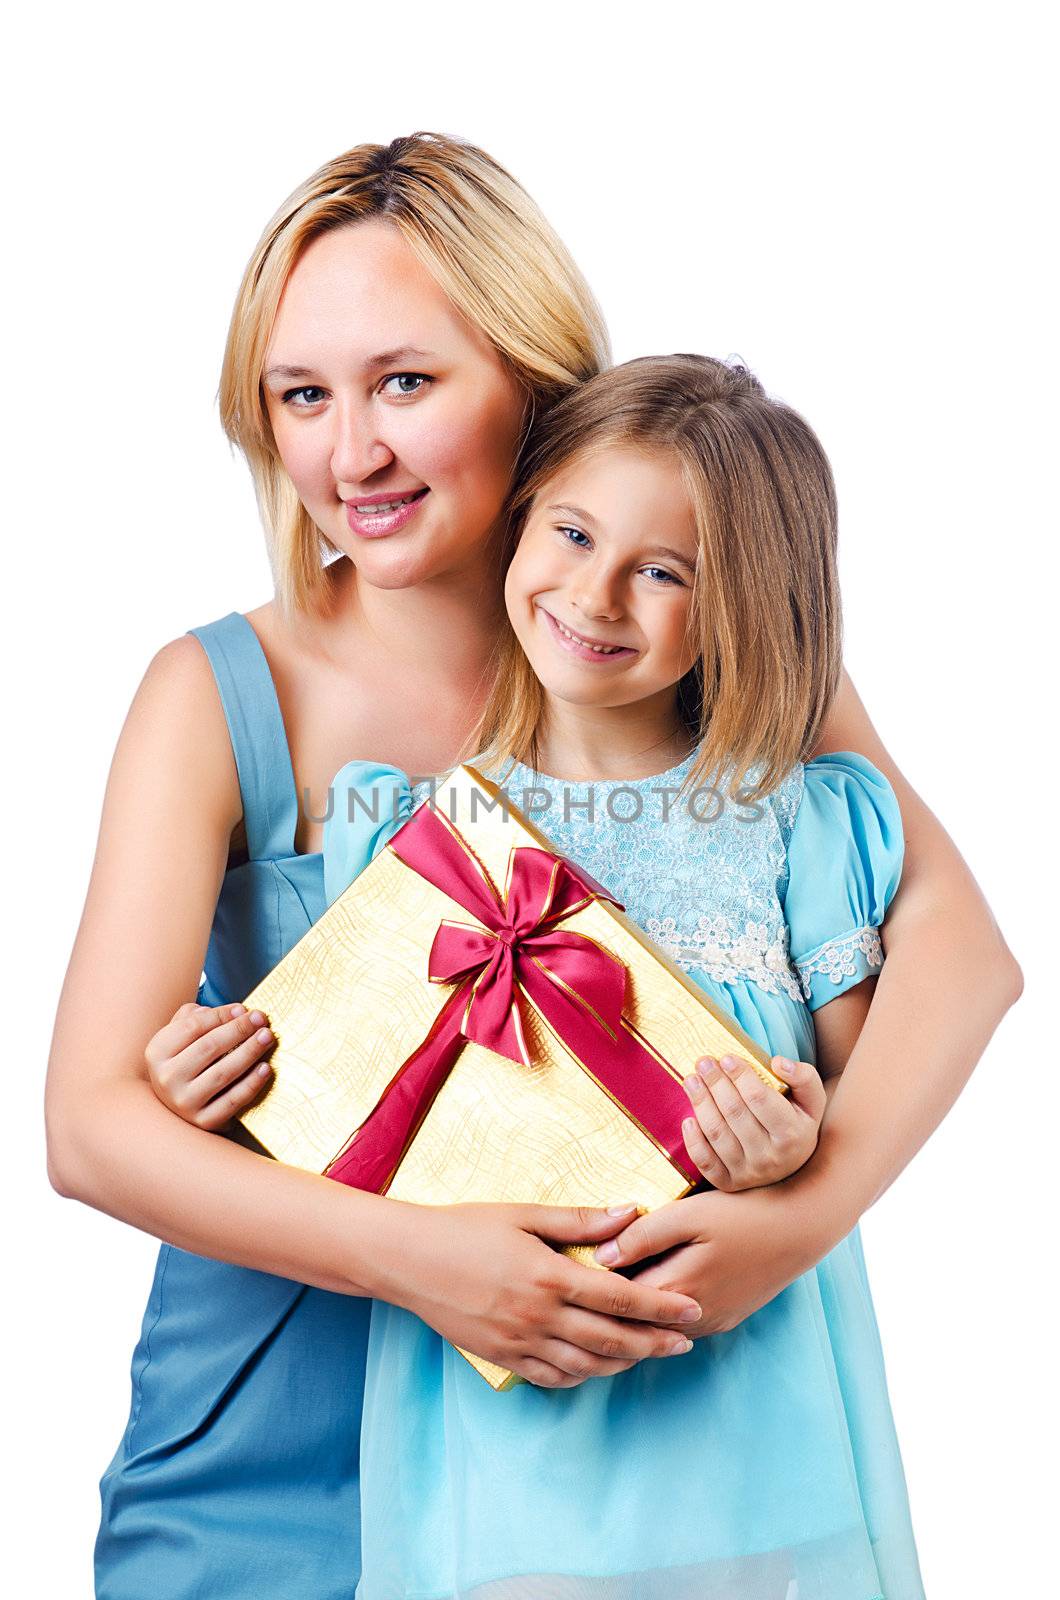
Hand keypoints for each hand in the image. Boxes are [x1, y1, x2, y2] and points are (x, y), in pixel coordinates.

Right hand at [144, 1002, 275, 1129]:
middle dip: (240, 1029)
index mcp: (156, 1052)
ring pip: (223, 1073)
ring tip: (267, 1037)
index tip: (244, 1009)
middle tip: (262, 1019)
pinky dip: (251, 1083)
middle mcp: (166, 1078)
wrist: (177, 1110)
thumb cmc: (185, 1063)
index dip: (221, 1015)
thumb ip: (196, 1017)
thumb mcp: (179, 1038)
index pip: (192, 1026)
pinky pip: (233, 1100)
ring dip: (249, 1052)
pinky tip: (266, 1068)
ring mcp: (184, 1102)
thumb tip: (234, 1011)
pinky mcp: (204, 1121)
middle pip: (209, 1047)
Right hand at [379, 1200, 704, 1388]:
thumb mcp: (524, 1214)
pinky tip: (596, 1367)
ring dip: (622, 1363)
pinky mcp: (502, 1358)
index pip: (620, 1298)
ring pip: (585, 1365)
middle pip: (611, 1340)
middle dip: (654, 1343)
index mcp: (549, 1275)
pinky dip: (580, 1376)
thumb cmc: (466, 1227)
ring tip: (647, 1355)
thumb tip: (631, 1212)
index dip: (661, 1307)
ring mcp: (519, 1342)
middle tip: (686, 1343)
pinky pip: (551, 1377)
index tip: (692, 1310)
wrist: (408, 1259)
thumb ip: (580, 1220)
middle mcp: (538, 1315)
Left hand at [594, 1185, 830, 1338]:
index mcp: (676, 1292)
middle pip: (631, 1326)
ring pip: (654, 1331)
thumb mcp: (688, 1214)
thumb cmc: (744, 1212)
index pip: (615, 1305)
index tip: (564, 1273)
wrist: (802, 1226)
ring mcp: (711, 1323)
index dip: (587, 1290)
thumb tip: (599, 1256)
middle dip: (601, 1309)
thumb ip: (642, 1236)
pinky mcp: (723, 1319)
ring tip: (599, 1293)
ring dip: (629, 1314)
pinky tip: (642, 1291)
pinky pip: (677, 1327)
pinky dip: (655, 1315)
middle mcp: (691, 1320)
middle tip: (572, 1289)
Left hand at [681, 1053, 825, 1190]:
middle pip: (734, 1113)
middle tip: (703, 1062)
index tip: (726, 1057)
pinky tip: (688, 1120)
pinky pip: (706, 1163)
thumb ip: (803, 1076)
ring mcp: (749, 1173)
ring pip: (717, 1134)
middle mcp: (771, 1158)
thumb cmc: (798, 1122)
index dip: (740, 1075)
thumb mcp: (812, 1099)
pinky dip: (693, 1142)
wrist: (795, 1164)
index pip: (759, 1098)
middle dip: (715, 1083)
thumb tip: (778, 1062)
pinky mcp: (730, 1183)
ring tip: (691, 1080)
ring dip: (700, 1103)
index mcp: (792, 1134)